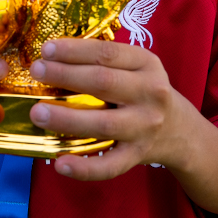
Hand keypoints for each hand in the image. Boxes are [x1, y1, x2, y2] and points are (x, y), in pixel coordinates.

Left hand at [27, 38, 196, 180]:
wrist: (180, 130)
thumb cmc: (144, 91)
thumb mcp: (136, 66)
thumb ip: (104, 61)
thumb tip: (51, 56)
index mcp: (146, 64)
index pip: (107, 53)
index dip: (74, 50)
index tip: (46, 49)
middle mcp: (150, 93)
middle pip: (103, 83)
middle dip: (65, 76)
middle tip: (36, 72)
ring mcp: (144, 127)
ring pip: (102, 123)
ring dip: (67, 118)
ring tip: (37, 112)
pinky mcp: (137, 156)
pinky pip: (109, 165)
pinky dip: (84, 167)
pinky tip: (60, 162)